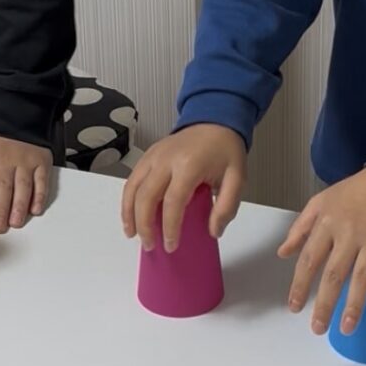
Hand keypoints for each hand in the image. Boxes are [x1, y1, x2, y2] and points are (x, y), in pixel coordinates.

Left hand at [0, 133, 51, 232]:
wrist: (15, 121)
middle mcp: (4, 160)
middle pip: (2, 186)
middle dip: (0, 208)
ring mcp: (24, 161)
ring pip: (23, 185)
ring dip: (20, 205)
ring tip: (16, 222)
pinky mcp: (41, 162)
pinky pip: (42, 180)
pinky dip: (40, 195)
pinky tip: (35, 209)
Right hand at [121, 123, 245, 252]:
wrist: (215, 120)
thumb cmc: (225, 150)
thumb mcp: (237, 178)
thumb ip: (227, 207)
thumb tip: (213, 231)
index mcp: (189, 165)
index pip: (173, 202)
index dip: (170, 227)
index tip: (171, 246)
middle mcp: (166, 159)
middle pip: (146, 196)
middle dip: (144, 225)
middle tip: (150, 245)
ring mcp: (154, 155)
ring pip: (133, 187)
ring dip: (129, 213)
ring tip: (132, 234)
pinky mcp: (148, 154)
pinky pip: (132, 179)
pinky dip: (127, 199)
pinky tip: (130, 214)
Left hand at [278, 167, 365, 336]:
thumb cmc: (357, 191)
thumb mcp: (322, 201)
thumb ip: (301, 227)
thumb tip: (283, 253)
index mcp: (328, 222)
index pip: (310, 258)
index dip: (300, 284)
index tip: (294, 307)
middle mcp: (349, 233)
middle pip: (334, 273)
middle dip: (324, 303)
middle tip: (317, 328)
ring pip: (362, 277)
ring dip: (354, 305)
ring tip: (345, 328)